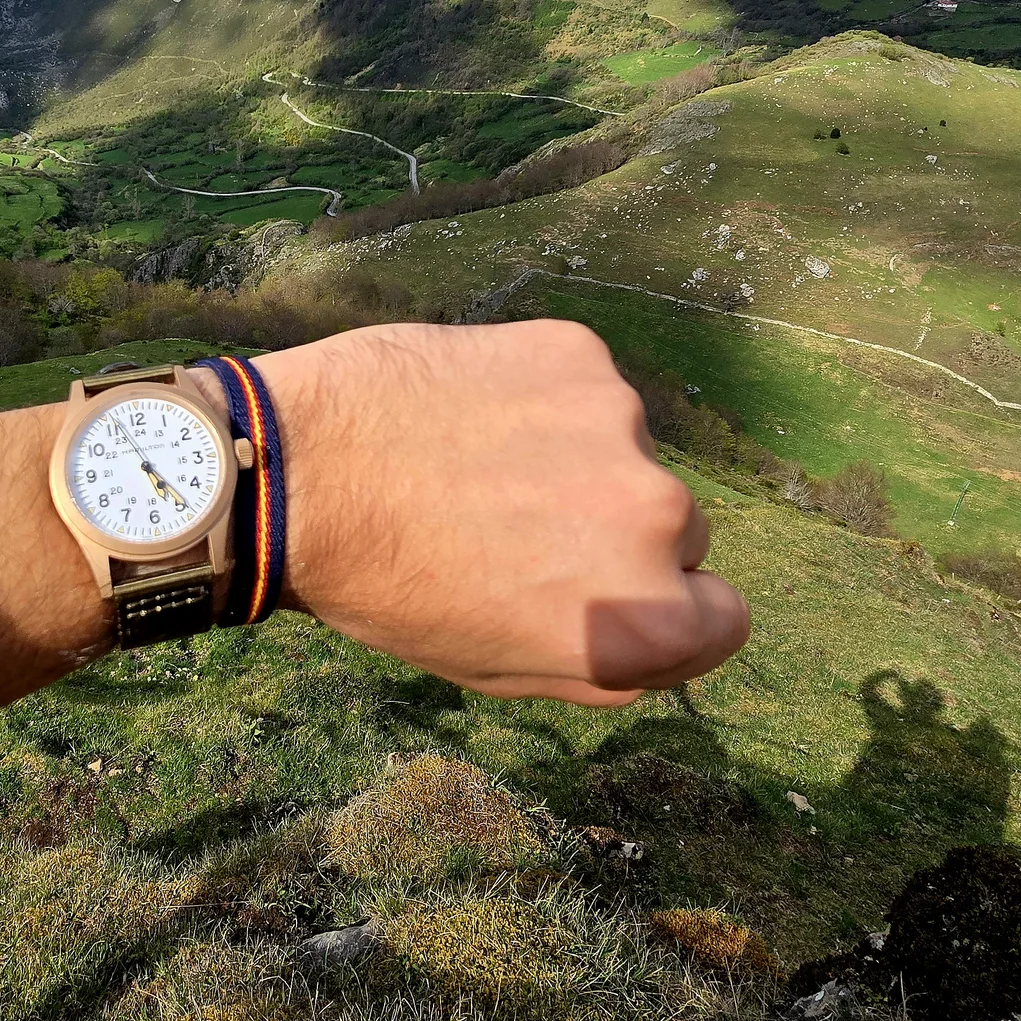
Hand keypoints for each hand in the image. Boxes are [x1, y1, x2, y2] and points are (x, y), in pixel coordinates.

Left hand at [0, 318, 749, 734]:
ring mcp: (622, 427)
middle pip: (675, 527)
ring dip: (573, 456)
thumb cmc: (384, 587)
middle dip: (611, 529)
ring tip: (469, 467)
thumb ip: (611, 658)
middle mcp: (657, 522)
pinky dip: (538, 396)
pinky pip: (582, 385)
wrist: (294, 470)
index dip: (664, 607)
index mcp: (644, 624)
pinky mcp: (579, 354)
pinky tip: (462, 412)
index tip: (599, 591)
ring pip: (623, 448)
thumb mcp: (503, 666)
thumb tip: (675, 623)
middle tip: (510, 527)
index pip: (725, 616)